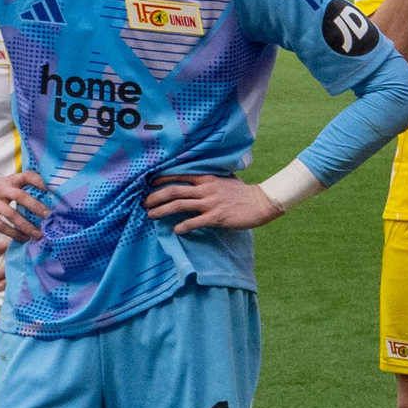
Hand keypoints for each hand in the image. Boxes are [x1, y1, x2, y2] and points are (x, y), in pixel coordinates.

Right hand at [0, 164, 47, 242]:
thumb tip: (48, 192)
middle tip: (50, 217)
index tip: (52, 190)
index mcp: (10, 180)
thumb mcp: (6, 182)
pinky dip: (13, 233)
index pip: (26, 176)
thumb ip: (21, 185)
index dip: (40, 181)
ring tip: (38, 234)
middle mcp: (1, 189)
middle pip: (20, 196)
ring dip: (26, 226)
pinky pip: (0, 225)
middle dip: (36, 207)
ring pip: (11, 214)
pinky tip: (23, 238)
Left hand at [140, 173, 284, 232]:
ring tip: (150, 215)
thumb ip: (211, 179)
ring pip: (179, 205)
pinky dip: (182, 226)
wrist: (262, 202)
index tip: (150, 185)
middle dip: (155, 197)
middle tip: (144, 203)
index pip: (179, 176)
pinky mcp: (216, 217)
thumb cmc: (245, 192)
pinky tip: (175, 231)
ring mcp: (210, 203)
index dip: (162, 180)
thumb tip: (199, 180)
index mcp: (207, 178)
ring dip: (161, 211)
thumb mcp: (226, 179)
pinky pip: (194, 222)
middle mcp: (205, 189)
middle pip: (173, 191)